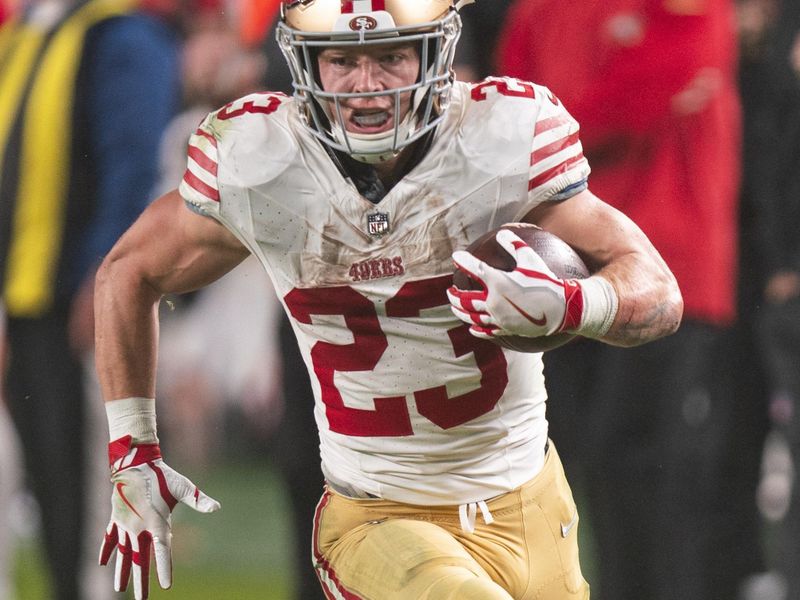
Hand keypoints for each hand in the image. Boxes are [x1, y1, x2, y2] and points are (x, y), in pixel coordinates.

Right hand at [99, 435, 219, 598]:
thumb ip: (199, 500)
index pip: (162, 551)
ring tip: (119, 589)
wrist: (135, 463)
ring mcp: (125, 524)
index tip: (166, 587)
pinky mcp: (116, 517)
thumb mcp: (184, 487)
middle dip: (141, 582)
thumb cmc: (163, 476)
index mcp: (157, 522)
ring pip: (123, 553)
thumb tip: (217, 507)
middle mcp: (139, 527)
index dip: (164, 569)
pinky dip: (106, 550)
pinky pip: (109, 538)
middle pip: (140, 560)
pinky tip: (102, 563)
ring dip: (122, 571)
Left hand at [448, 229, 582, 339]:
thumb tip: (502, 232)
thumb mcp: (531, 259)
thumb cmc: (546, 281)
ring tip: (454, 307)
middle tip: (450, 290)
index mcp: (497, 281)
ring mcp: (498, 317)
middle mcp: (493, 301)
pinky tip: (471, 328)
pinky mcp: (505, 329)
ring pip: (471, 316)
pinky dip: (476, 329)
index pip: (473, 269)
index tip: (456, 257)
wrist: (561, 308)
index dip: (463, 261)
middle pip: (465, 298)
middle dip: (454, 294)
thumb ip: (514, 244)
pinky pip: (486, 331)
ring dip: (460, 311)